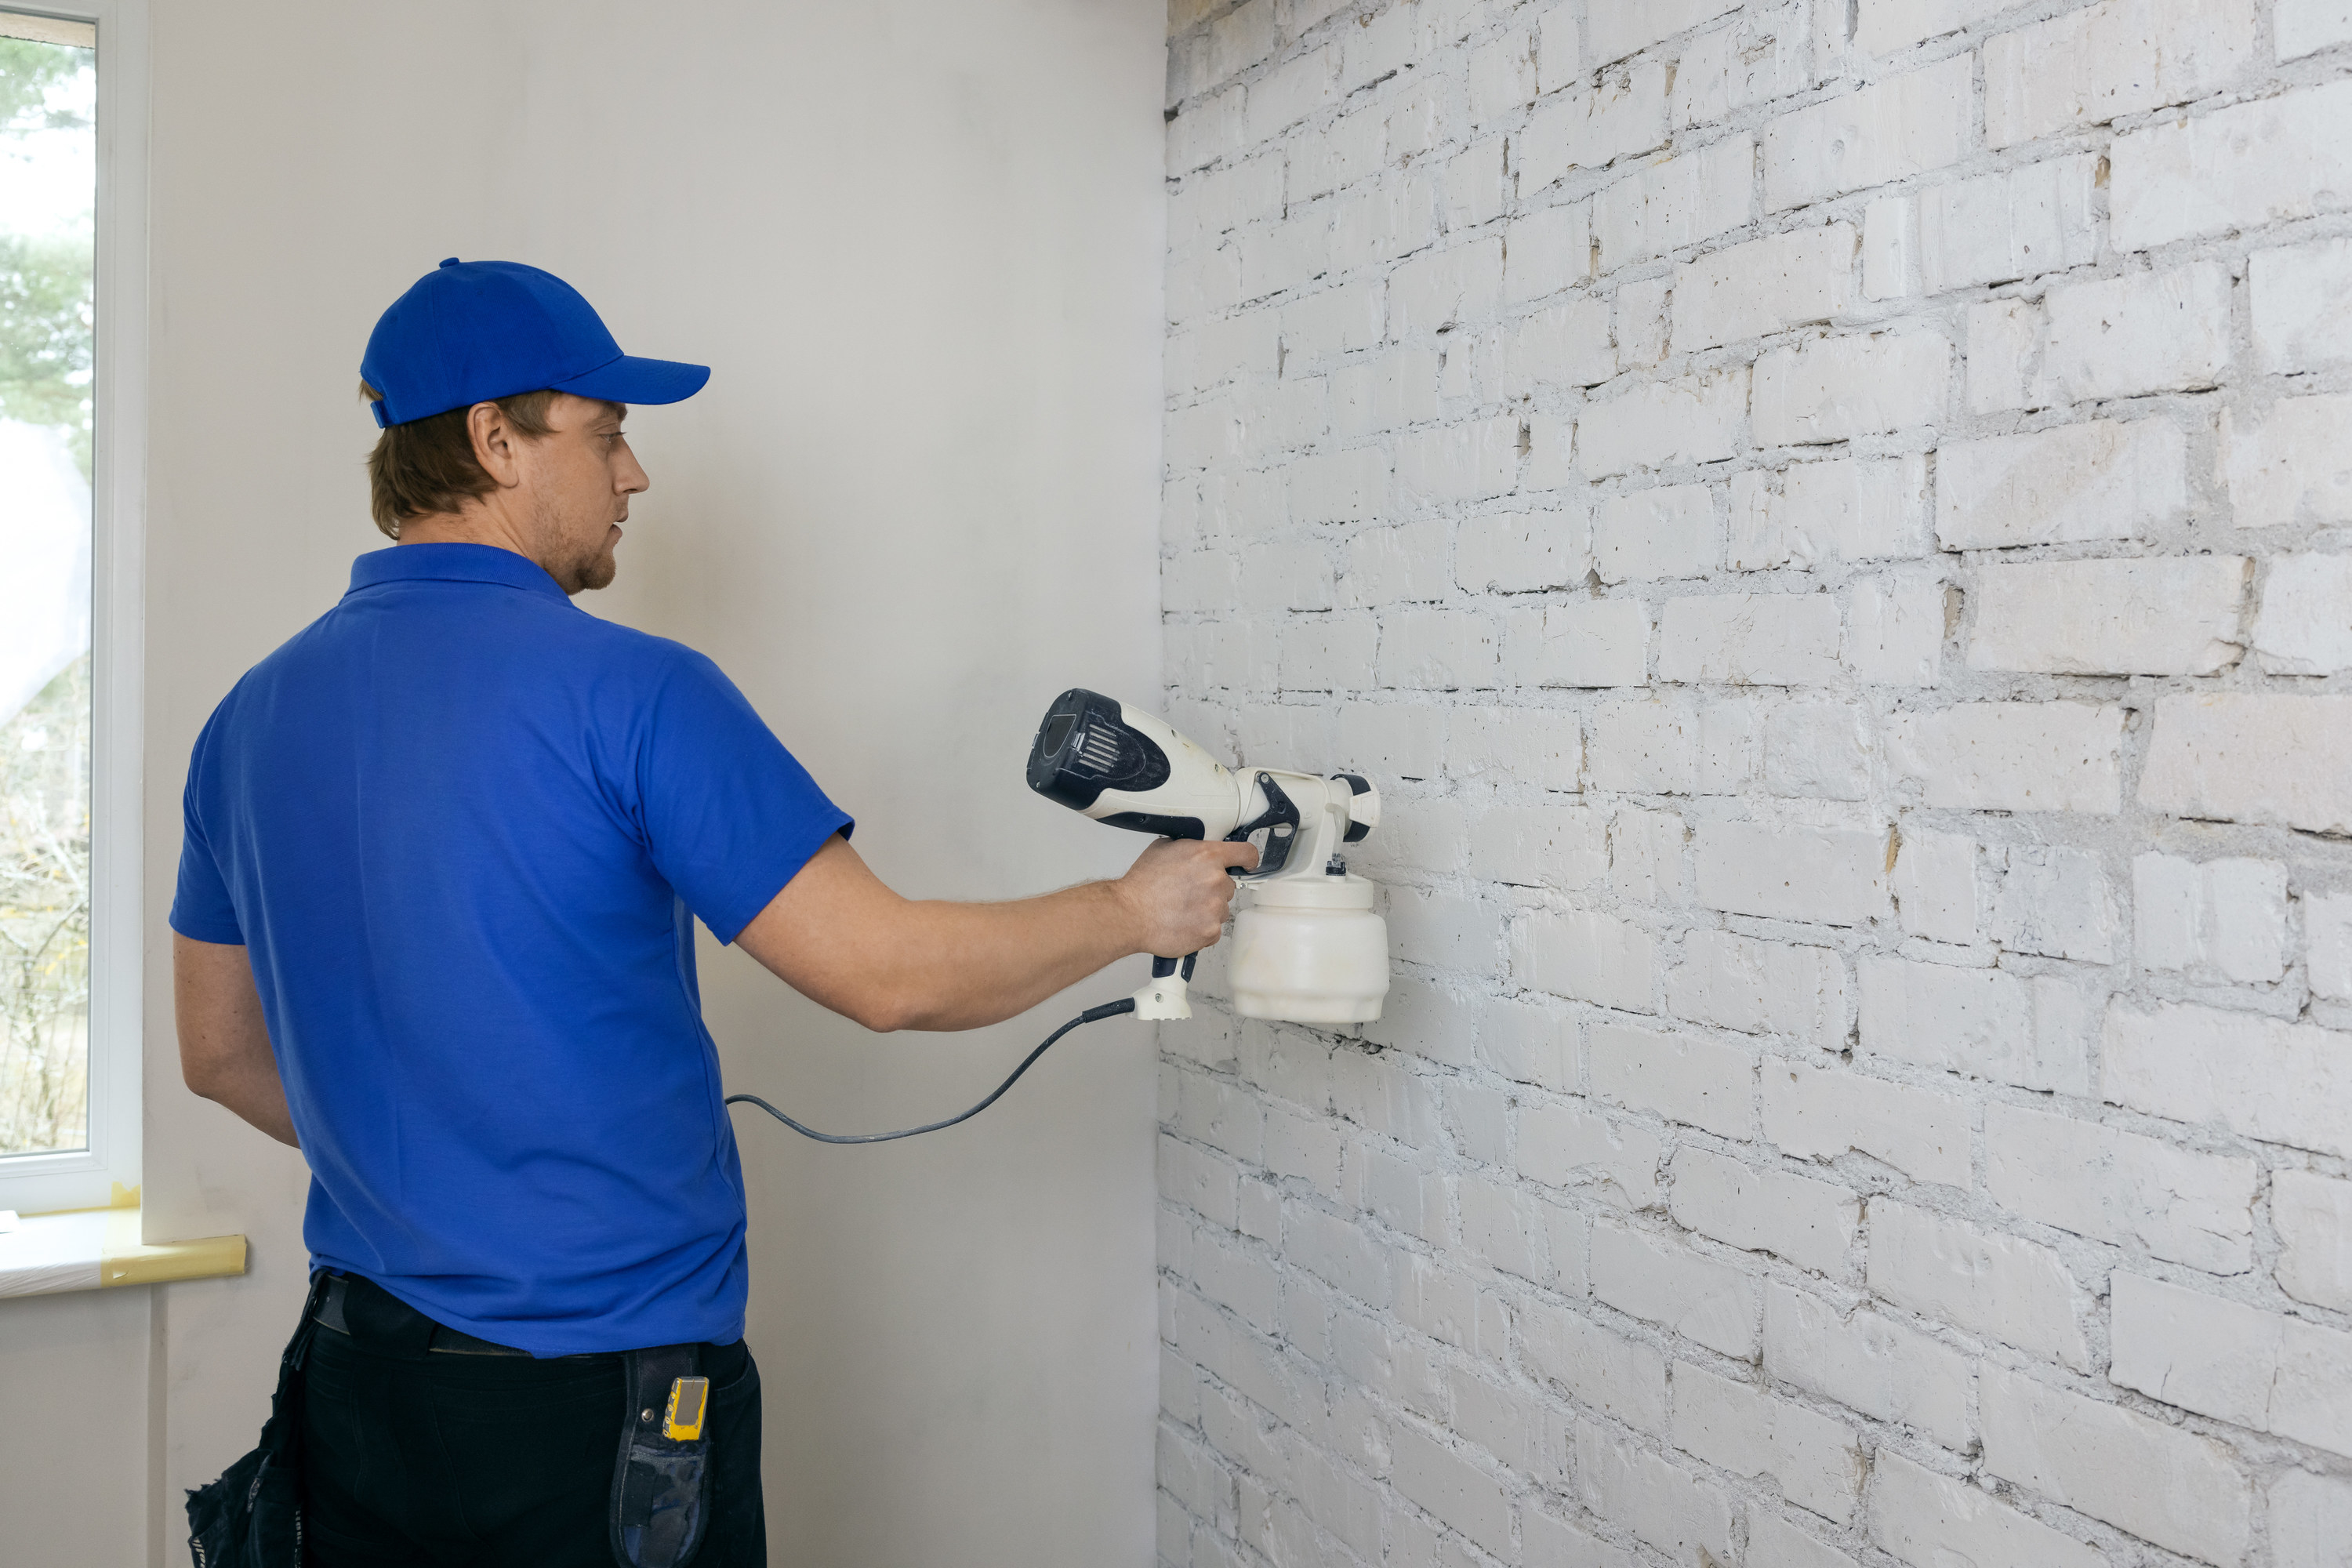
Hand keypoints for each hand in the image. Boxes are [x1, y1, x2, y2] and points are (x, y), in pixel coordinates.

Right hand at [1115, 836, 1259, 957]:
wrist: (1129, 915)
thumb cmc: (1141, 885)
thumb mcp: (1162, 849)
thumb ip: (1188, 847)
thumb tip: (1194, 849)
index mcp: (1207, 856)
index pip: (1246, 853)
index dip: (1247, 860)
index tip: (1247, 865)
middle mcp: (1216, 880)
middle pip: (1229, 885)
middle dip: (1213, 889)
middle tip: (1189, 893)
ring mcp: (1215, 907)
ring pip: (1221, 908)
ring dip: (1206, 910)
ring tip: (1181, 909)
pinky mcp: (1211, 931)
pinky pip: (1213, 929)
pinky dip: (1201, 929)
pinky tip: (1182, 923)